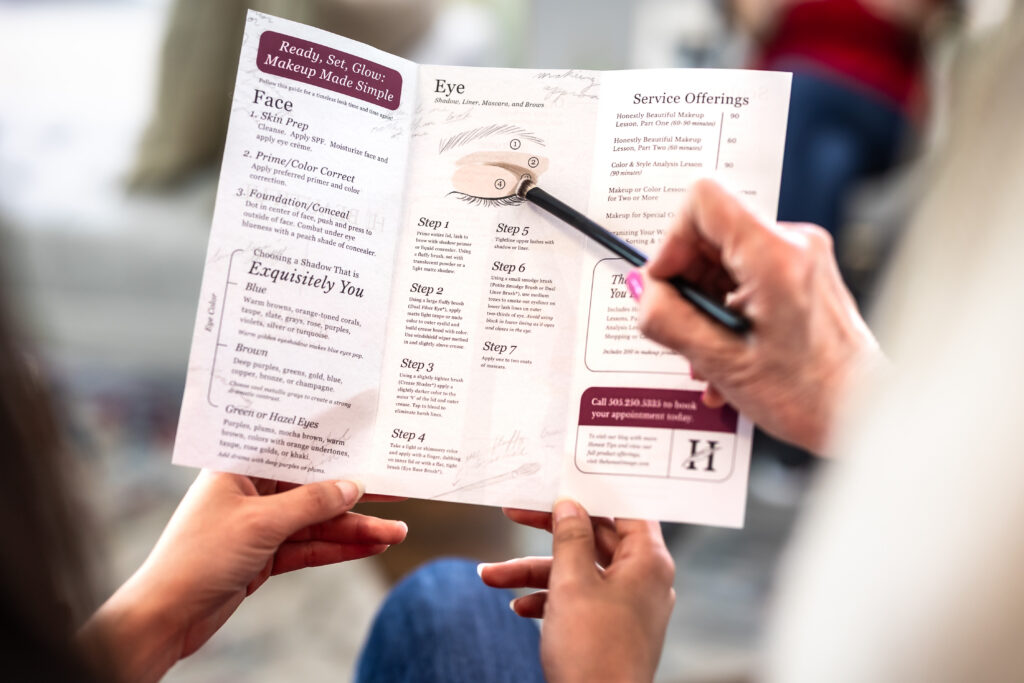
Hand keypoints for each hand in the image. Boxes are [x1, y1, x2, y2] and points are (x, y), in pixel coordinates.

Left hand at [78, 471, 406, 682]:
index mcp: (238, 466)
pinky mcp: (266, 555)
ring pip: (318, 521)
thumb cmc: (197, 557)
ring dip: (356, 527)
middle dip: (355, 493)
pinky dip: (340, 548)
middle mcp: (250, 490)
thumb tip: (351, 486)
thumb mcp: (261, 524)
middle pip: (313, 487)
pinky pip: (312, 546)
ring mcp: (260, 524)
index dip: (332, 443)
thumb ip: (311, 504)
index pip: (293, 446)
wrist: (165, 617)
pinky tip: (372, 545)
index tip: (369, 440)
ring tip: (397, 530)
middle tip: (396, 488)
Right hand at [481, 502, 674, 682]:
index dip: (593, 493)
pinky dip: (547, 600)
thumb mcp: (573, 583)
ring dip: (533, 572)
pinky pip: (577, 601)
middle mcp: (643, 580)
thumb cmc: (594, 651)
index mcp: (648, 561)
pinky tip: (518, 607)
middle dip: (547, 533)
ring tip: (491, 576)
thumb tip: (569, 505)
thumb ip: (570, 537)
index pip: (625, 509)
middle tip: (515, 513)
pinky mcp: (609, 629)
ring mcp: (626, 607)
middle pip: (595, 538)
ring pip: (578, 572)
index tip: (561, 483)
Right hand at [631, 178, 879, 452]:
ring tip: (709, 352)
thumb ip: (668, 320)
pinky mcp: (803, 271)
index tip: (668, 281)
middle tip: (687, 327)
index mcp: (775, 257)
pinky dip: (727, 308)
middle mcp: (794, 244)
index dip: (672, 240)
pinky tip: (728, 350)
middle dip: (687, 282)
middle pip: (710, 232)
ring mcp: (801, 256)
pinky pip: (745, 274)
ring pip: (724, 257)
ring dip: (705, 303)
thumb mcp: (721, 363)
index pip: (703, 201)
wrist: (861, 413)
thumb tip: (644, 293)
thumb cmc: (812, 395)